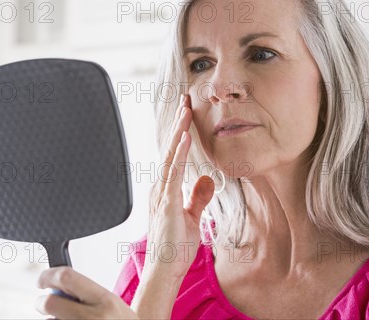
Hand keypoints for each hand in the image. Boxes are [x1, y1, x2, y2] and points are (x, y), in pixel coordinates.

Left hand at [36, 266, 137, 319]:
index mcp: (104, 299)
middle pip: (50, 303)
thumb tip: (55, 286)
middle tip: (45, 303)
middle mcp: (94, 317)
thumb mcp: (111, 303)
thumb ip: (86, 293)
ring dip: (51, 319)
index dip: (48, 276)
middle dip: (42, 302)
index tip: (42, 280)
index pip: (67, 277)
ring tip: (66, 319)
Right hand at [146, 93, 214, 280]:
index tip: (187, 113)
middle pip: (170, 149)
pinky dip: (180, 153)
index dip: (181, 133)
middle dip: (178, 124)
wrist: (165, 269)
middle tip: (185, 100)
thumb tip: (207, 178)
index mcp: (166, 189)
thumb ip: (198, 196)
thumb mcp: (193, 217)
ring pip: (171, 155)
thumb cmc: (176, 246)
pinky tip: (186, 137)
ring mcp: (162, 193)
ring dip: (179, 132)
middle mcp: (161, 187)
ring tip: (186, 110)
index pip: (174, 155)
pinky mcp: (167, 202)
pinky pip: (173, 172)